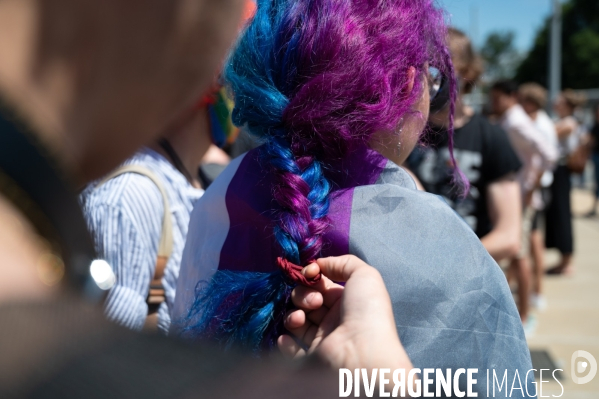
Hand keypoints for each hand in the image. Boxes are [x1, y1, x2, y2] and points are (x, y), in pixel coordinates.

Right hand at [277, 255, 412, 371]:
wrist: (363, 352)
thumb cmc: (366, 310)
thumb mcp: (364, 275)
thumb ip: (342, 262)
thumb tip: (318, 265)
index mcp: (346, 300)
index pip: (320, 283)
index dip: (311, 276)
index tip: (309, 274)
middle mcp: (334, 319)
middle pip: (306, 299)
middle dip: (303, 295)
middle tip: (315, 302)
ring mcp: (321, 339)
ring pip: (296, 319)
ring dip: (292, 314)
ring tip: (300, 319)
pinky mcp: (310, 358)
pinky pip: (290, 348)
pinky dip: (285, 340)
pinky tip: (288, 337)